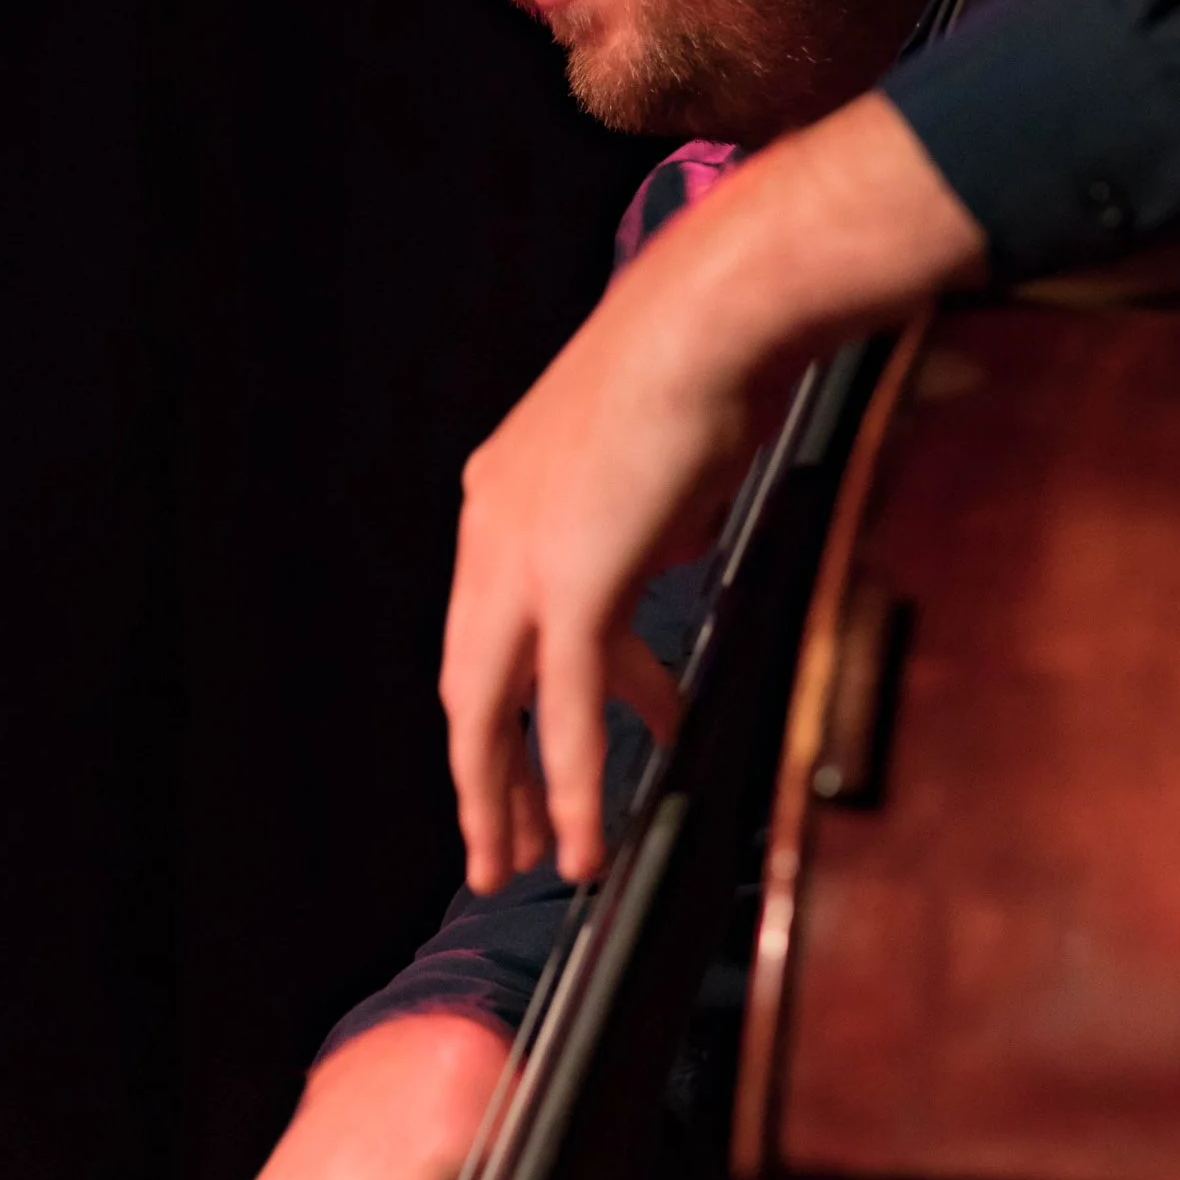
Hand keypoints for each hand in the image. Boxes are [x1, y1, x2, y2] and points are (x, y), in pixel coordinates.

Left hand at [441, 92, 984, 888]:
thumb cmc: (698, 362)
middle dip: (482, 772)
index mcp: (500, 493)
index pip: (487, 627)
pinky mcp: (568, 581)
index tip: (524, 751)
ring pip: (493, 710)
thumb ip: (636, 531)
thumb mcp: (650, 463)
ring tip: (529, 861)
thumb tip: (656, 570)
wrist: (710, 319)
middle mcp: (491, 527)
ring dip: (511, 796)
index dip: (503, 702)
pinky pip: (561, 710)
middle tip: (494, 841)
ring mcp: (519, 556)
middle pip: (469, 682)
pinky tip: (579, 837)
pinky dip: (567, 782)